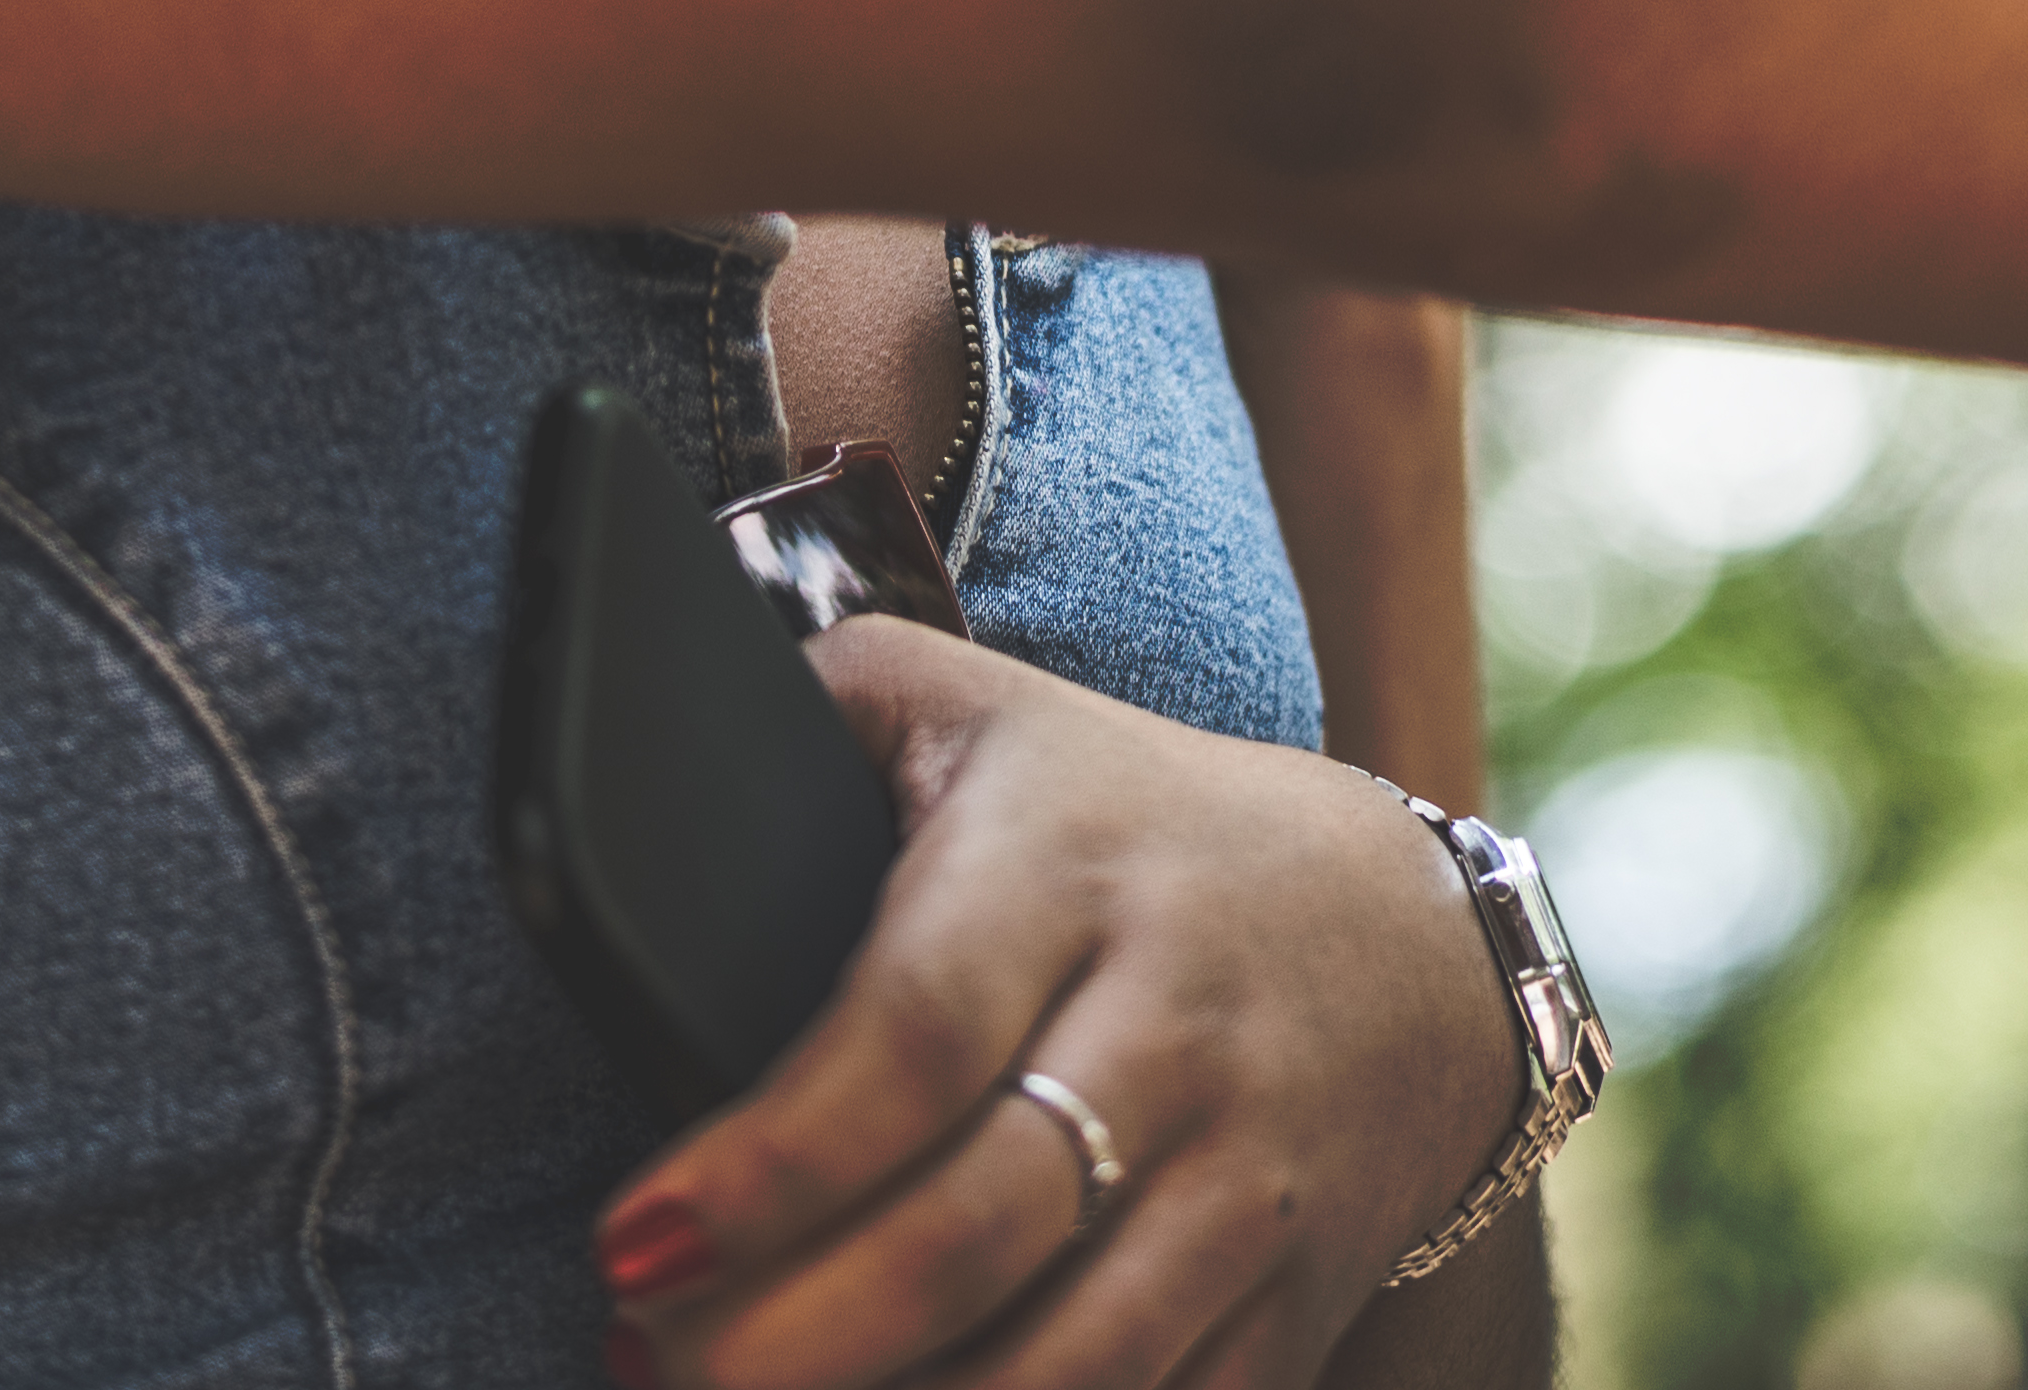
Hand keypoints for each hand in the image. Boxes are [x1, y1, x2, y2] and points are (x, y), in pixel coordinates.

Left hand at [594, 621, 1513, 1389]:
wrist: (1403, 943)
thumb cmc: (1117, 822)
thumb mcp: (978, 709)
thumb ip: (810, 703)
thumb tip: (624, 740)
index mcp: (1073, 861)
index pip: (915, 1027)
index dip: (772, 1159)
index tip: (632, 1240)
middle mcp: (1178, 1025)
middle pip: (981, 1226)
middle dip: (797, 1337)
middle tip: (649, 1364)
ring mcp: (1250, 1182)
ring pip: (1076, 1359)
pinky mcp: (1291, 1304)